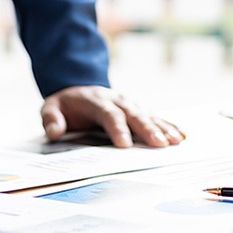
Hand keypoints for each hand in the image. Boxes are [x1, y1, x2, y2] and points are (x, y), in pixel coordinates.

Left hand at [41, 86, 185, 147]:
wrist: (79, 88)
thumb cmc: (66, 104)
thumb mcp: (51, 107)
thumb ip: (52, 118)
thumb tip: (55, 132)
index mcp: (96, 101)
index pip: (108, 114)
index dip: (117, 128)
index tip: (124, 145)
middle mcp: (117, 100)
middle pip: (134, 115)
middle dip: (147, 129)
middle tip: (159, 145)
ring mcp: (130, 104)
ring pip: (148, 115)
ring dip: (162, 128)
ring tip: (175, 142)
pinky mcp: (138, 109)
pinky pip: (156, 116)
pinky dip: (169, 125)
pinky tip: (181, 135)